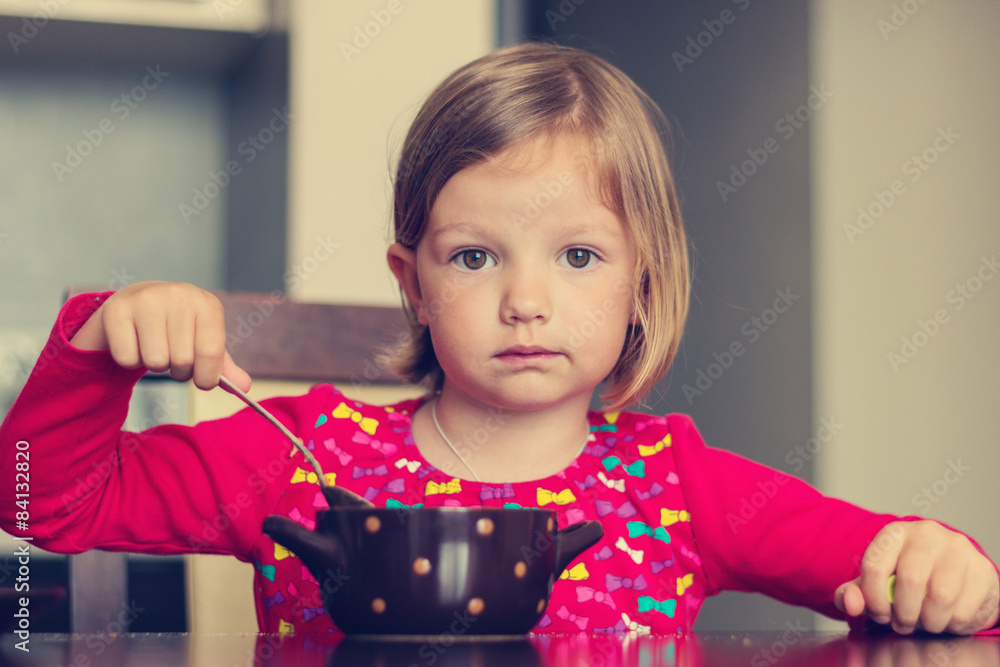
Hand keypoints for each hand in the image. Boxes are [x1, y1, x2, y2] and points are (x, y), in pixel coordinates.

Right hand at [70, 281, 250, 391]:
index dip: (206, 377)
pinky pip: (127, 358)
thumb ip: (224, 367)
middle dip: (178, 370)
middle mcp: (179, 296)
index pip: (211, 354)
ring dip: (155, 366)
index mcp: (207, 304)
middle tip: (173, 355)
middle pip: (182, 361)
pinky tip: (135, 342)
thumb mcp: (204, 344)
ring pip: (154, 362)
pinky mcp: (117, 310)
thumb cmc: (178, 330)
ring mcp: (147, 299)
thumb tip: (244, 387)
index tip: (202, 380)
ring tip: (155, 347)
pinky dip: (130, 361)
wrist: (138, 304)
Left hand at [835, 520, 999, 634]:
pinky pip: (966, 610)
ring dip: (929, 622)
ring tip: (925, 621)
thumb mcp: (875, 581)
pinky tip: (947, 618)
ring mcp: (959, 549)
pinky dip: (953, 625)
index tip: (880, 614)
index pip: (875, 566)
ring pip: (941, 597)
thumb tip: (849, 602)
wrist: (950, 570)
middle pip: (911, 581)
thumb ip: (853, 592)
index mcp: (895, 533)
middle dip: (904, 614)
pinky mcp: (983, 571)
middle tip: (903, 624)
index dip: (874, 600)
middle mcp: (928, 534)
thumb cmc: (906, 575)